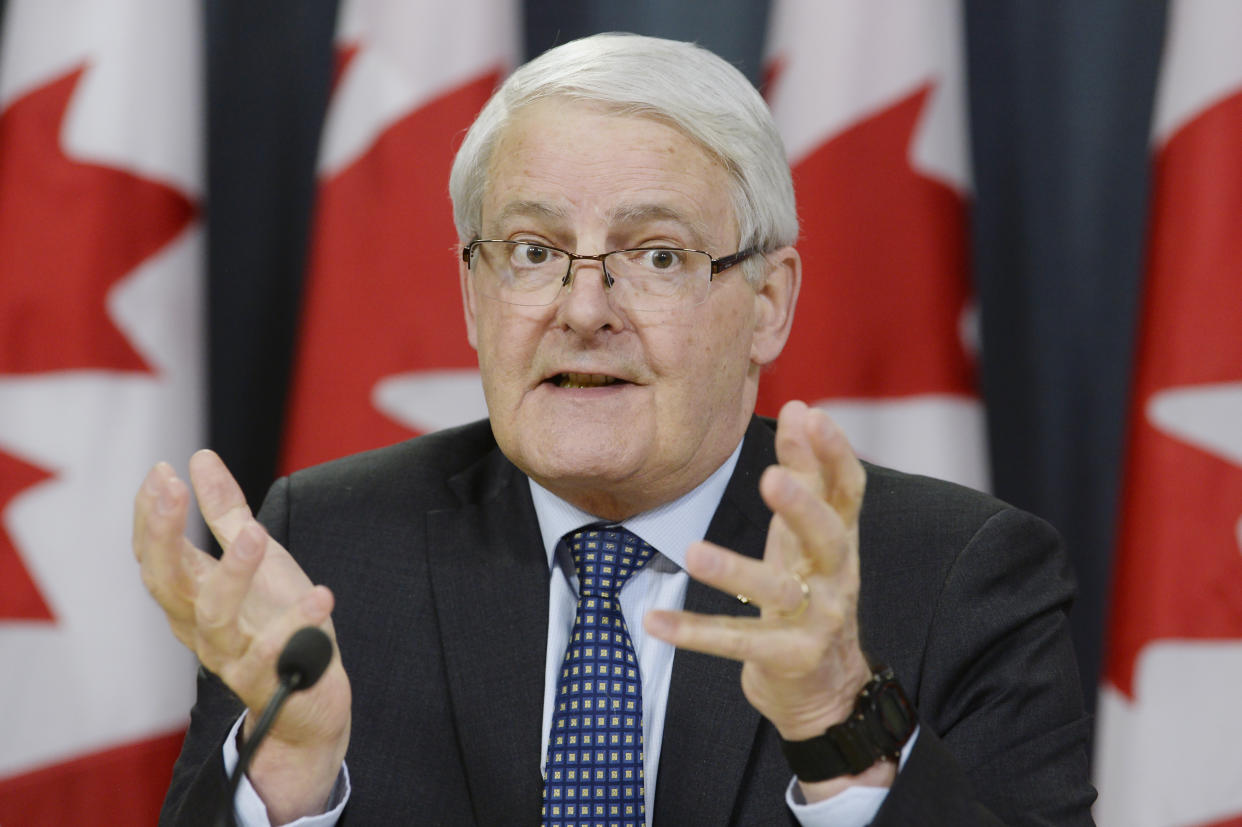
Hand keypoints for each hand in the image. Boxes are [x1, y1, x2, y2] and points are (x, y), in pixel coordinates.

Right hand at [132, 450, 350, 819]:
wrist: (308, 701)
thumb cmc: (276, 622)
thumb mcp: (258, 557)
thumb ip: (227, 513)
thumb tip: (199, 458)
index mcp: (192, 595)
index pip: (155, 554)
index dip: (151, 515)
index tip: (161, 470)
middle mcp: (199, 627)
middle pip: (166, 581)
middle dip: (165, 534)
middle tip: (174, 489)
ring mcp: (230, 656)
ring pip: (213, 616)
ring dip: (232, 573)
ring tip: (255, 532)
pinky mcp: (267, 682)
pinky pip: (273, 655)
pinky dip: (296, 625)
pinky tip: (320, 595)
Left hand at [644, 400, 892, 795]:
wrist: (826, 687)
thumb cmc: (810, 589)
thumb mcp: (806, 534)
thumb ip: (803, 474)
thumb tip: (801, 408)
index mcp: (840, 539)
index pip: (847, 490)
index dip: (836, 454)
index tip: (813, 415)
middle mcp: (836, 576)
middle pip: (829, 538)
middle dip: (802, 508)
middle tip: (771, 479)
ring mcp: (817, 619)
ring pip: (778, 591)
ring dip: (734, 571)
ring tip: (691, 553)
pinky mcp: (789, 658)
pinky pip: (738, 642)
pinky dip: (695, 632)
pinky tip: (654, 619)